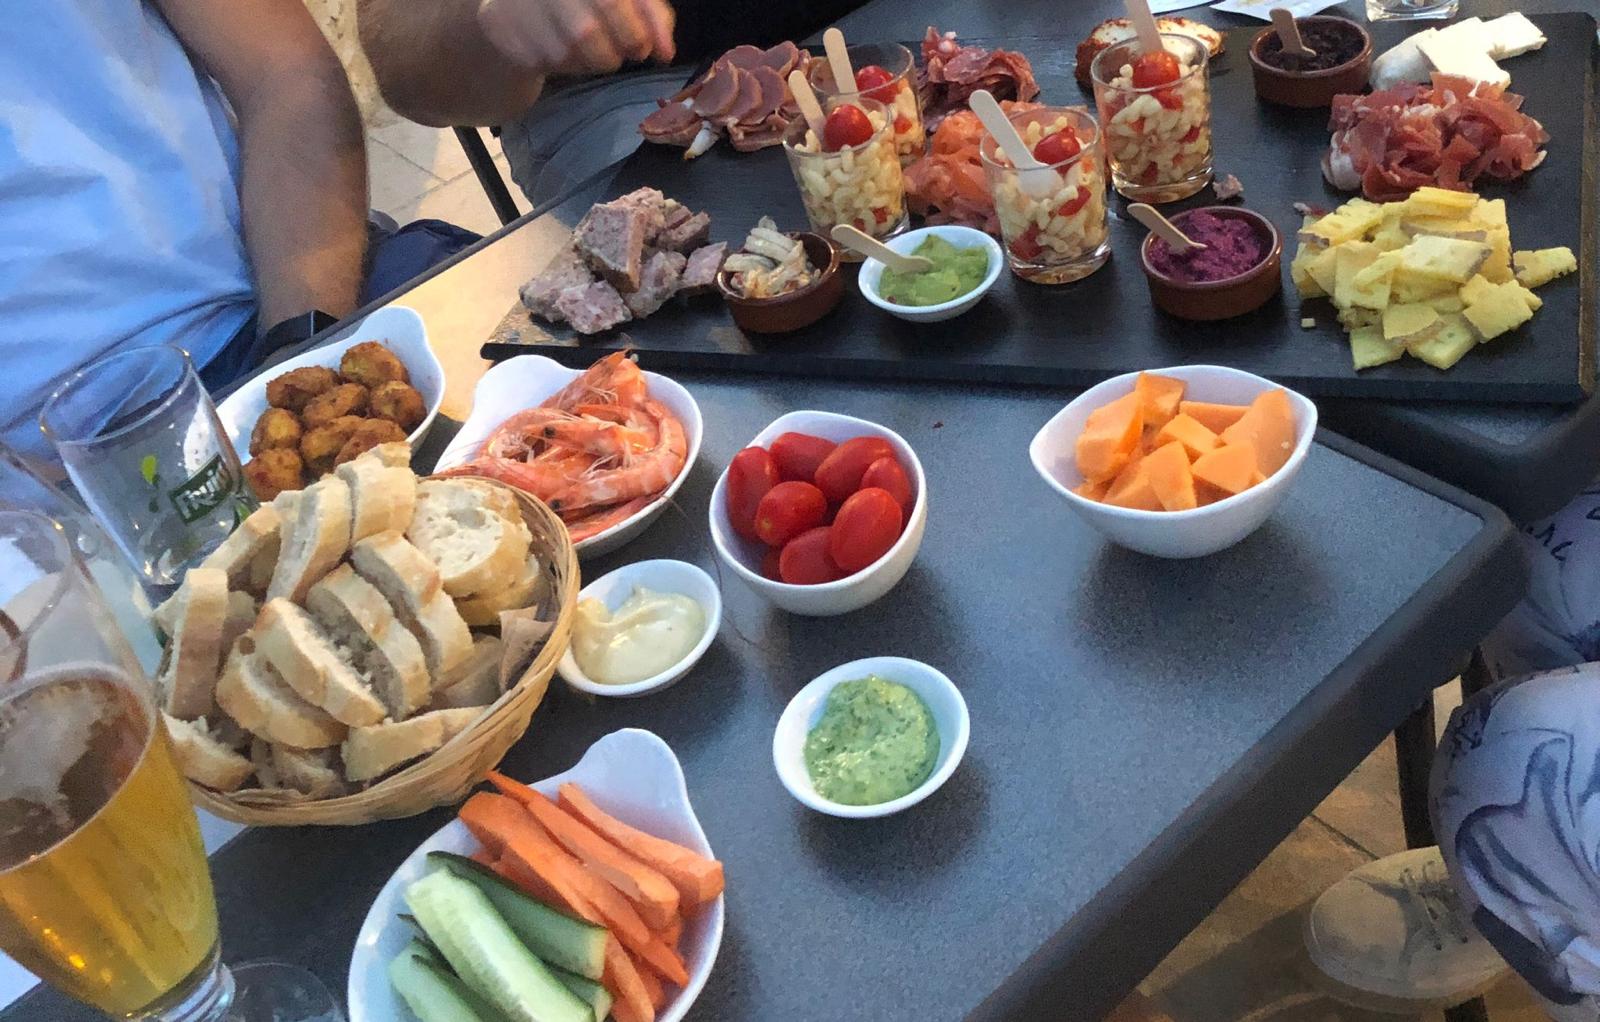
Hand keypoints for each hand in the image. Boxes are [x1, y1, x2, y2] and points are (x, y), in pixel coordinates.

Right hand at [477, 0, 675, 76]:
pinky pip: (544, 60)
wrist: (513, 9)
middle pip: (592, 23)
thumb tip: (665, 52)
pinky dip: (561, 65)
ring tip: (589, 51)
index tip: (651, 50)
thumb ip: (649, 15)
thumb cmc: (577, 2)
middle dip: (619, 46)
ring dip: (590, 60)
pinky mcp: (497, 22)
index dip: (643, 27)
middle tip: (626, 54)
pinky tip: (559, 51)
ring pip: (569, 47)